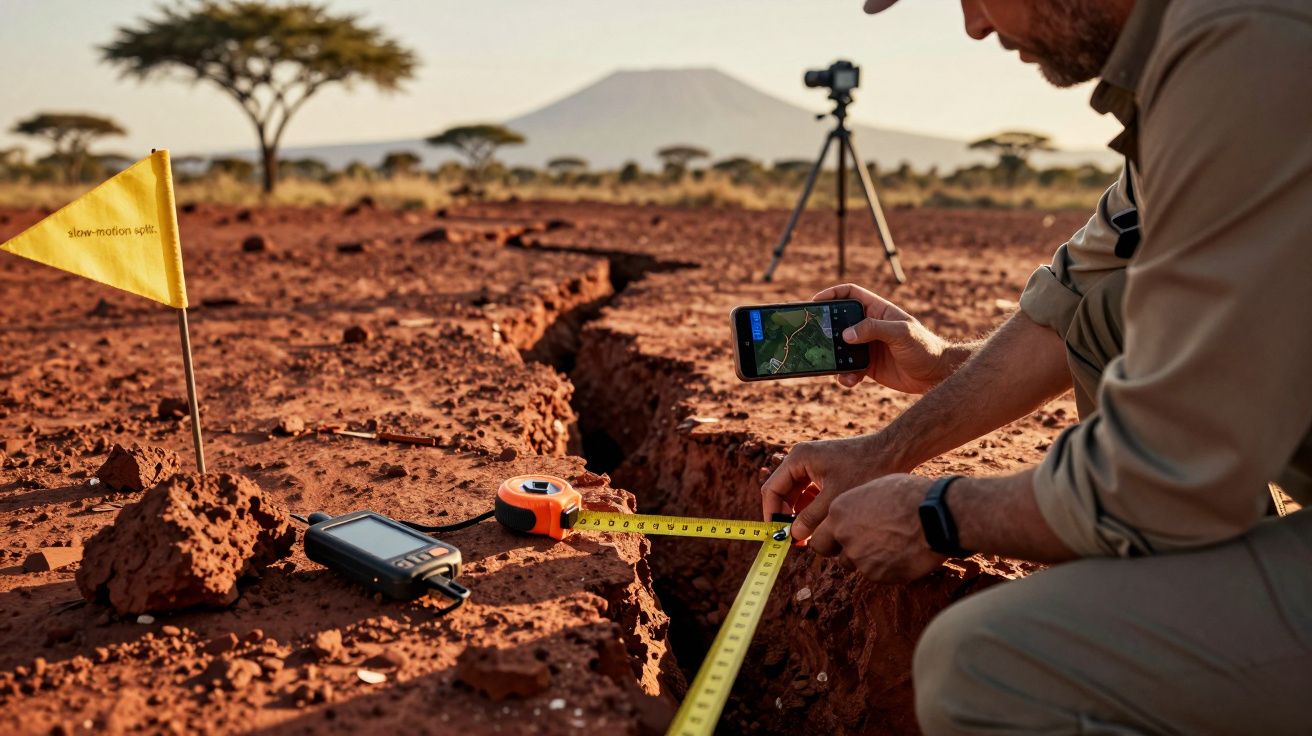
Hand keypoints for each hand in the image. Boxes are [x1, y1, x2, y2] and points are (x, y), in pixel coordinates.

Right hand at [760, 434, 899, 536]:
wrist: (894, 452)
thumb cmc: (866, 469)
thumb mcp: (835, 498)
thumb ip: (811, 519)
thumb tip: (793, 535)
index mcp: (798, 459)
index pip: (772, 489)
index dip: (771, 515)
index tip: (777, 535)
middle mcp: (802, 459)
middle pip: (782, 492)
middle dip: (786, 516)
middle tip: (793, 540)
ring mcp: (813, 464)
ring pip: (797, 494)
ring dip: (800, 514)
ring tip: (808, 536)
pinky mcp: (826, 471)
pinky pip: (810, 492)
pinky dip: (812, 508)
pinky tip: (821, 524)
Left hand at [807, 474, 944, 581]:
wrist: (936, 516)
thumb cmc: (911, 495)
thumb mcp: (876, 489)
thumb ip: (856, 507)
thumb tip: (853, 515)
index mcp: (839, 511)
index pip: (818, 535)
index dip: (830, 537)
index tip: (840, 537)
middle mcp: (844, 535)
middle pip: (827, 552)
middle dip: (838, 550)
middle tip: (858, 545)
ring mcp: (859, 558)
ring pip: (853, 564)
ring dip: (865, 559)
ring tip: (890, 544)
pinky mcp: (877, 575)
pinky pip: (876, 574)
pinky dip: (885, 568)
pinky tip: (902, 553)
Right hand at [815, 283, 948, 393]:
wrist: (935, 375)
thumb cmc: (924, 347)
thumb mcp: (901, 333)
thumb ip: (874, 329)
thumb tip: (846, 334)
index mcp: (878, 310)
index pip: (850, 294)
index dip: (832, 294)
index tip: (816, 301)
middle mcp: (870, 326)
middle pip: (839, 321)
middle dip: (826, 329)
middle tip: (814, 336)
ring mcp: (867, 346)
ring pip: (840, 348)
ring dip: (834, 357)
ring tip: (832, 364)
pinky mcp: (867, 366)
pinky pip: (848, 369)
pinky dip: (845, 375)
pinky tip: (850, 381)